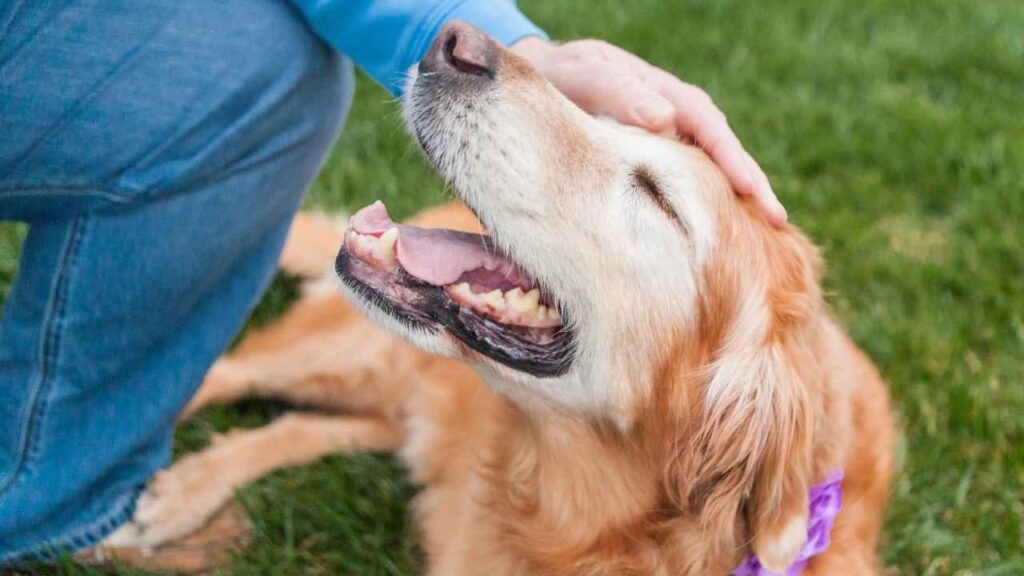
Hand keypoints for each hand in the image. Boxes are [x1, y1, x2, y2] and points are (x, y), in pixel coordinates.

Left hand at [511, 37, 785, 226]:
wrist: (542, 80)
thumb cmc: (560, 78)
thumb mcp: (584, 77)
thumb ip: (617, 92)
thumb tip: (664, 117)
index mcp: (664, 94)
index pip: (708, 126)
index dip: (730, 159)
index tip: (750, 189)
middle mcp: (674, 117)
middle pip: (721, 151)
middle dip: (750, 185)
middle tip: (778, 222)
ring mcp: (667, 140)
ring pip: (708, 170)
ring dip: (733, 200)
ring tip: (764, 236)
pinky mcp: (654, 163)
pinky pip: (687, 182)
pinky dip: (706, 205)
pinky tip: (717, 235)